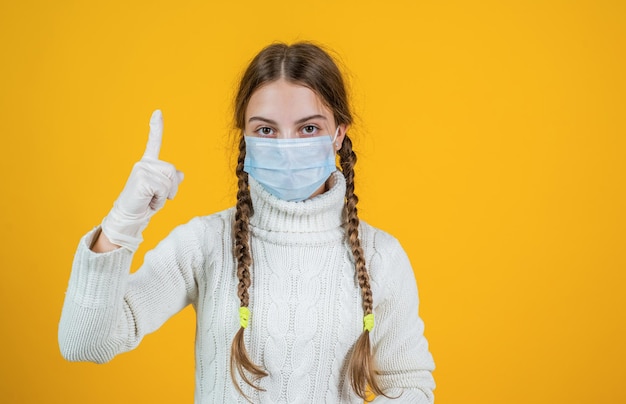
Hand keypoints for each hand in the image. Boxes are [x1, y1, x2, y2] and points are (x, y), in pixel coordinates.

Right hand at [101, 110, 183, 250]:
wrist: (129, 217)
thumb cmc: (145, 203)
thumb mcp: (162, 190)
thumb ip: (171, 179)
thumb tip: (181, 174)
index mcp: (147, 163)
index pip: (154, 143)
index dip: (156, 127)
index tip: (158, 112)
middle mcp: (143, 164)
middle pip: (173, 171)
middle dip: (172, 188)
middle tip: (157, 197)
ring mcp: (141, 170)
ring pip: (170, 180)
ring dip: (166, 194)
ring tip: (151, 199)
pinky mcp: (142, 179)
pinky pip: (164, 189)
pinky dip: (160, 200)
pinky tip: (148, 201)